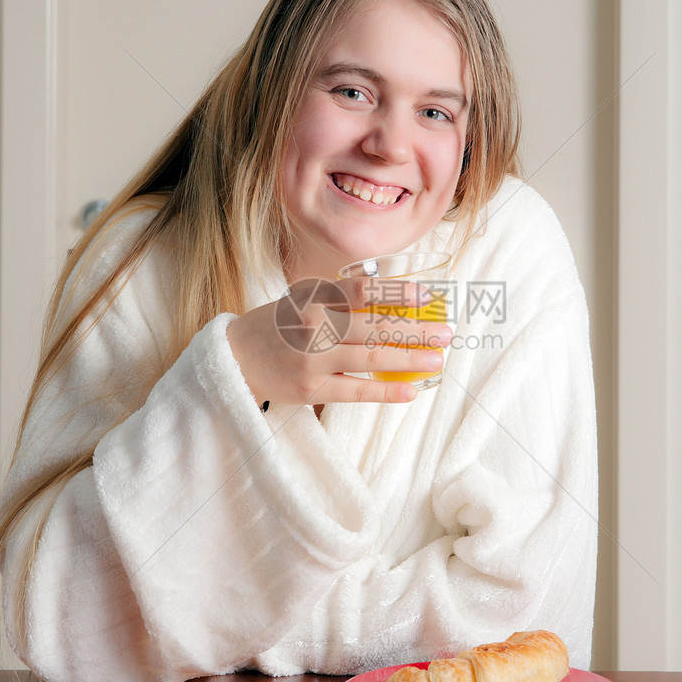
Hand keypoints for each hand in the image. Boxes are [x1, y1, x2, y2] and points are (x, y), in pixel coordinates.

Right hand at [225, 276, 451, 406]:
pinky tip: (409, 390)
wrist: (235, 358)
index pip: (363, 291)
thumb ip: (342, 300)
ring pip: (369, 358)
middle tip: (446, 334)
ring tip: (436, 360)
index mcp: (314, 298)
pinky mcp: (310, 388)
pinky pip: (355, 390)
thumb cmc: (279, 326)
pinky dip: (384, 390)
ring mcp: (312, 359)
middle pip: (374, 327)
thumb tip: (393, 301)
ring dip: (408, 360)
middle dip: (415, 331)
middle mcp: (314, 325)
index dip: (398, 293)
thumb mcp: (304, 300)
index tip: (428, 295)